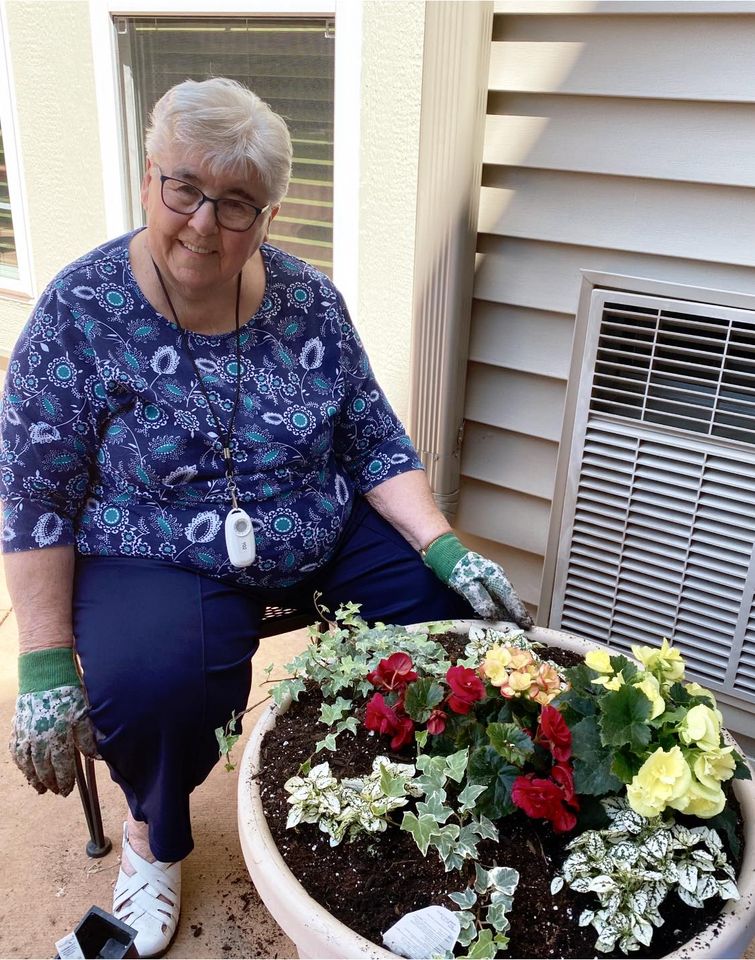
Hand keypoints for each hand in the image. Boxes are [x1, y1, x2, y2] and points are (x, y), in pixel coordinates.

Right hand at [9, 648, 97, 795]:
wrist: (46, 676)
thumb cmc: (69, 694)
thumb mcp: (84, 714)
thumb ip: (88, 737)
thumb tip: (96, 756)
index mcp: (59, 734)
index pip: (61, 765)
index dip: (64, 780)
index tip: (66, 790)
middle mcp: (40, 737)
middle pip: (43, 768)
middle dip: (50, 782)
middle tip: (55, 792)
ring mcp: (26, 734)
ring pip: (27, 763)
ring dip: (34, 778)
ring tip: (40, 788)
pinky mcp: (17, 728)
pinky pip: (16, 751)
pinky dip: (21, 764)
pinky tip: (26, 770)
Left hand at [422, 533, 532, 626]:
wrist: (444, 553)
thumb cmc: (455, 567)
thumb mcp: (466, 585)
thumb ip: (480, 599)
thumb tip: (492, 614)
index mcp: (496, 576)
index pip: (511, 598)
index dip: (519, 612)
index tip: (526, 624)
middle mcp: (497, 577)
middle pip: (511, 599)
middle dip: (518, 614)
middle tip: (527, 628)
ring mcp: (491, 579)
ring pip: (504, 599)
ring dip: (510, 612)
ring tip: (516, 626)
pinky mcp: (483, 582)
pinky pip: (495, 598)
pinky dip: (500, 608)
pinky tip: (500, 616)